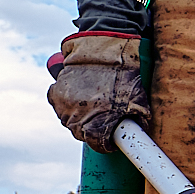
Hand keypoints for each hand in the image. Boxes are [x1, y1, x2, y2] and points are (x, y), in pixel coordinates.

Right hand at [47, 32, 150, 150]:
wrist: (104, 50)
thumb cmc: (124, 74)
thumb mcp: (138, 100)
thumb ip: (137, 120)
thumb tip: (139, 134)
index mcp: (95, 123)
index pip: (97, 144)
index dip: (106, 143)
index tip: (111, 139)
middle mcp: (76, 117)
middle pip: (81, 134)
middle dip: (92, 130)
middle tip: (104, 120)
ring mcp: (63, 105)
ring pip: (69, 120)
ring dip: (79, 117)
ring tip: (94, 105)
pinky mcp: (55, 92)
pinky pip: (59, 105)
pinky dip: (67, 103)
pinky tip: (81, 96)